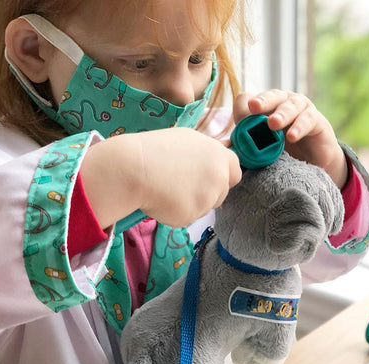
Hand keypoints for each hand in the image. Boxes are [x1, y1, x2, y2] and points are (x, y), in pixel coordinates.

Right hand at [81, 128, 241, 228]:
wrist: (133, 168)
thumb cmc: (156, 149)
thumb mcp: (188, 141)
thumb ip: (207, 155)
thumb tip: (218, 163)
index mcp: (219, 155)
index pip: (236, 171)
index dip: (223, 176)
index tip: (208, 178)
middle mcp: (218, 176)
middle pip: (221, 193)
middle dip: (207, 193)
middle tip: (182, 185)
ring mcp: (206, 197)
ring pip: (204, 208)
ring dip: (191, 204)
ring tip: (168, 190)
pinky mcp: (192, 215)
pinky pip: (187, 218)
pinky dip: (176, 213)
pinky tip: (161, 200)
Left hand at [233, 90, 347, 188]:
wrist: (314, 167)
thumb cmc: (285, 156)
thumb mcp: (263, 150)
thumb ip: (245, 146)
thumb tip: (223, 147)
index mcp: (265, 109)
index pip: (250, 99)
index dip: (243, 108)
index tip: (240, 122)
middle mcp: (282, 103)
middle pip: (271, 95)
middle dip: (262, 101)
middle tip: (253, 108)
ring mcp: (301, 109)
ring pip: (290, 104)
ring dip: (281, 114)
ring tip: (273, 124)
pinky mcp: (317, 120)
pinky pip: (308, 119)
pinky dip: (299, 127)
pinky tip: (292, 136)